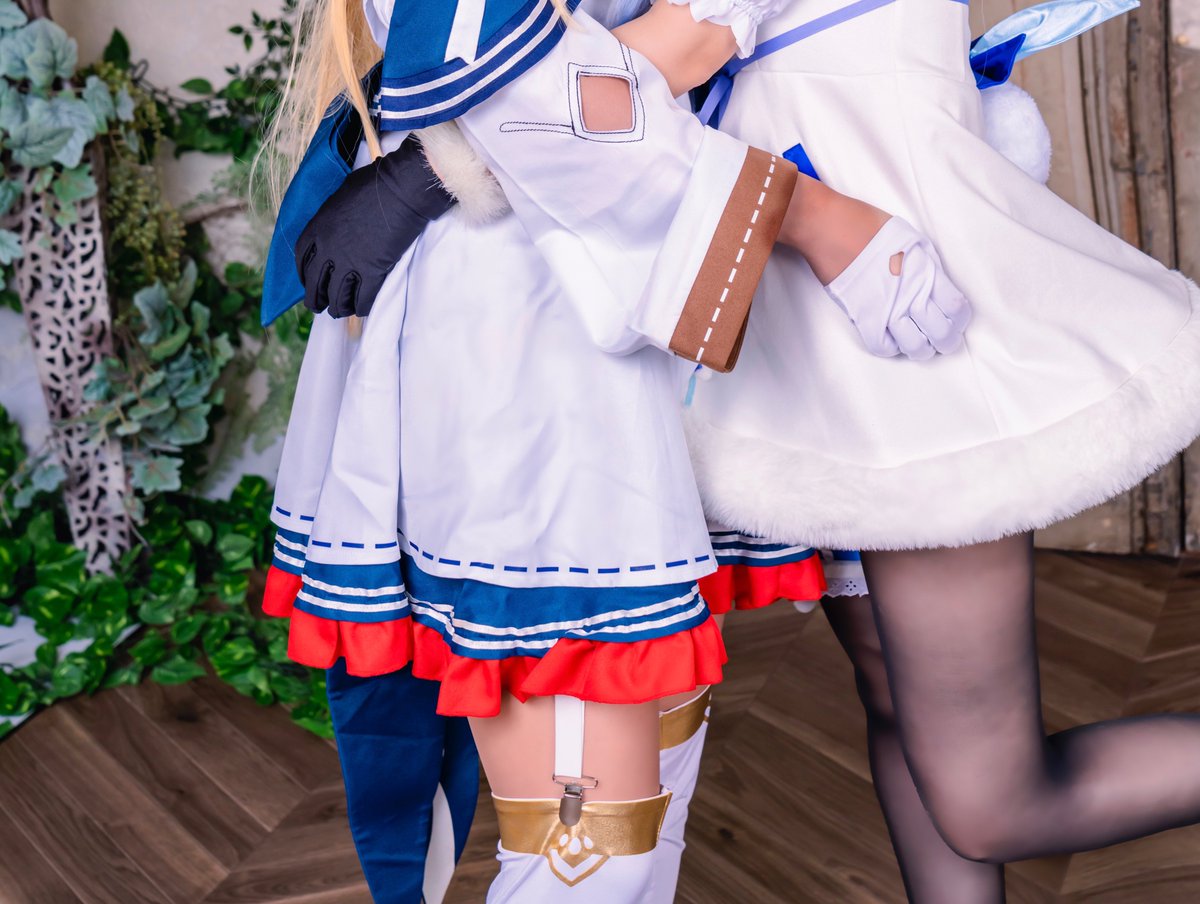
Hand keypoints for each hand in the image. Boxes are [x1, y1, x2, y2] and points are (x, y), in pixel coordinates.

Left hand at [296, 138, 455, 317]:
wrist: (400, 190)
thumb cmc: (374, 184)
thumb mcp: (340, 196)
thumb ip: (332, 216)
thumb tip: (337, 221)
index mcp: (317, 228)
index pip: (302, 259)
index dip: (303, 274)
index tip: (307, 281)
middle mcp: (328, 249)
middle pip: (315, 283)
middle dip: (315, 298)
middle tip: (318, 306)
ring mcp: (349, 262)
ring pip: (337, 296)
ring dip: (337, 307)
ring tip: (339, 311)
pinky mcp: (372, 271)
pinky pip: (362, 298)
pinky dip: (361, 307)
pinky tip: (362, 309)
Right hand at [824, 217, 970, 360]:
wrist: (833, 229)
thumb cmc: (870, 227)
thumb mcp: (913, 239)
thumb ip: (928, 265)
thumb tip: (936, 286)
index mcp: (927, 272)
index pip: (956, 308)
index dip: (959, 319)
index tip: (955, 319)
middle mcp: (911, 294)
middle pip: (941, 332)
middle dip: (946, 340)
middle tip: (943, 339)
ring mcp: (887, 309)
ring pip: (915, 347)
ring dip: (921, 349)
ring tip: (920, 344)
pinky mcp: (864, 318)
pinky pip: (883, 347)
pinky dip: (890, 348)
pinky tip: (892, 338)